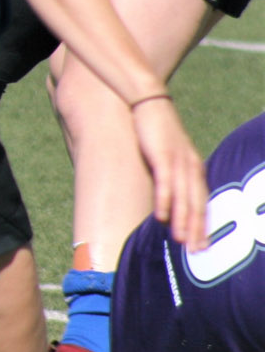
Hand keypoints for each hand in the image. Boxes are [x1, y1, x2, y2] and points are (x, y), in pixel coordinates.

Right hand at [131, 94, 206, 250]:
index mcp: (194, 167)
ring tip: (181, 241)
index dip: (203, 225)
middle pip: (198, 204)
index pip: (202, 202)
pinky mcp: (162, 155)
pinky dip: (166, 202)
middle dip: (198, 230)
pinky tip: (162, 217)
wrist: (148, 100)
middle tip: (197, 252)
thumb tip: (165, 194)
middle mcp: (191, 166)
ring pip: (185, 198)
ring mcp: (178, 161)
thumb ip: (170, 172)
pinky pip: (166, 183)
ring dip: (184, 221)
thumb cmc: (154, 128)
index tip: (202, 246)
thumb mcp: (167, 152)